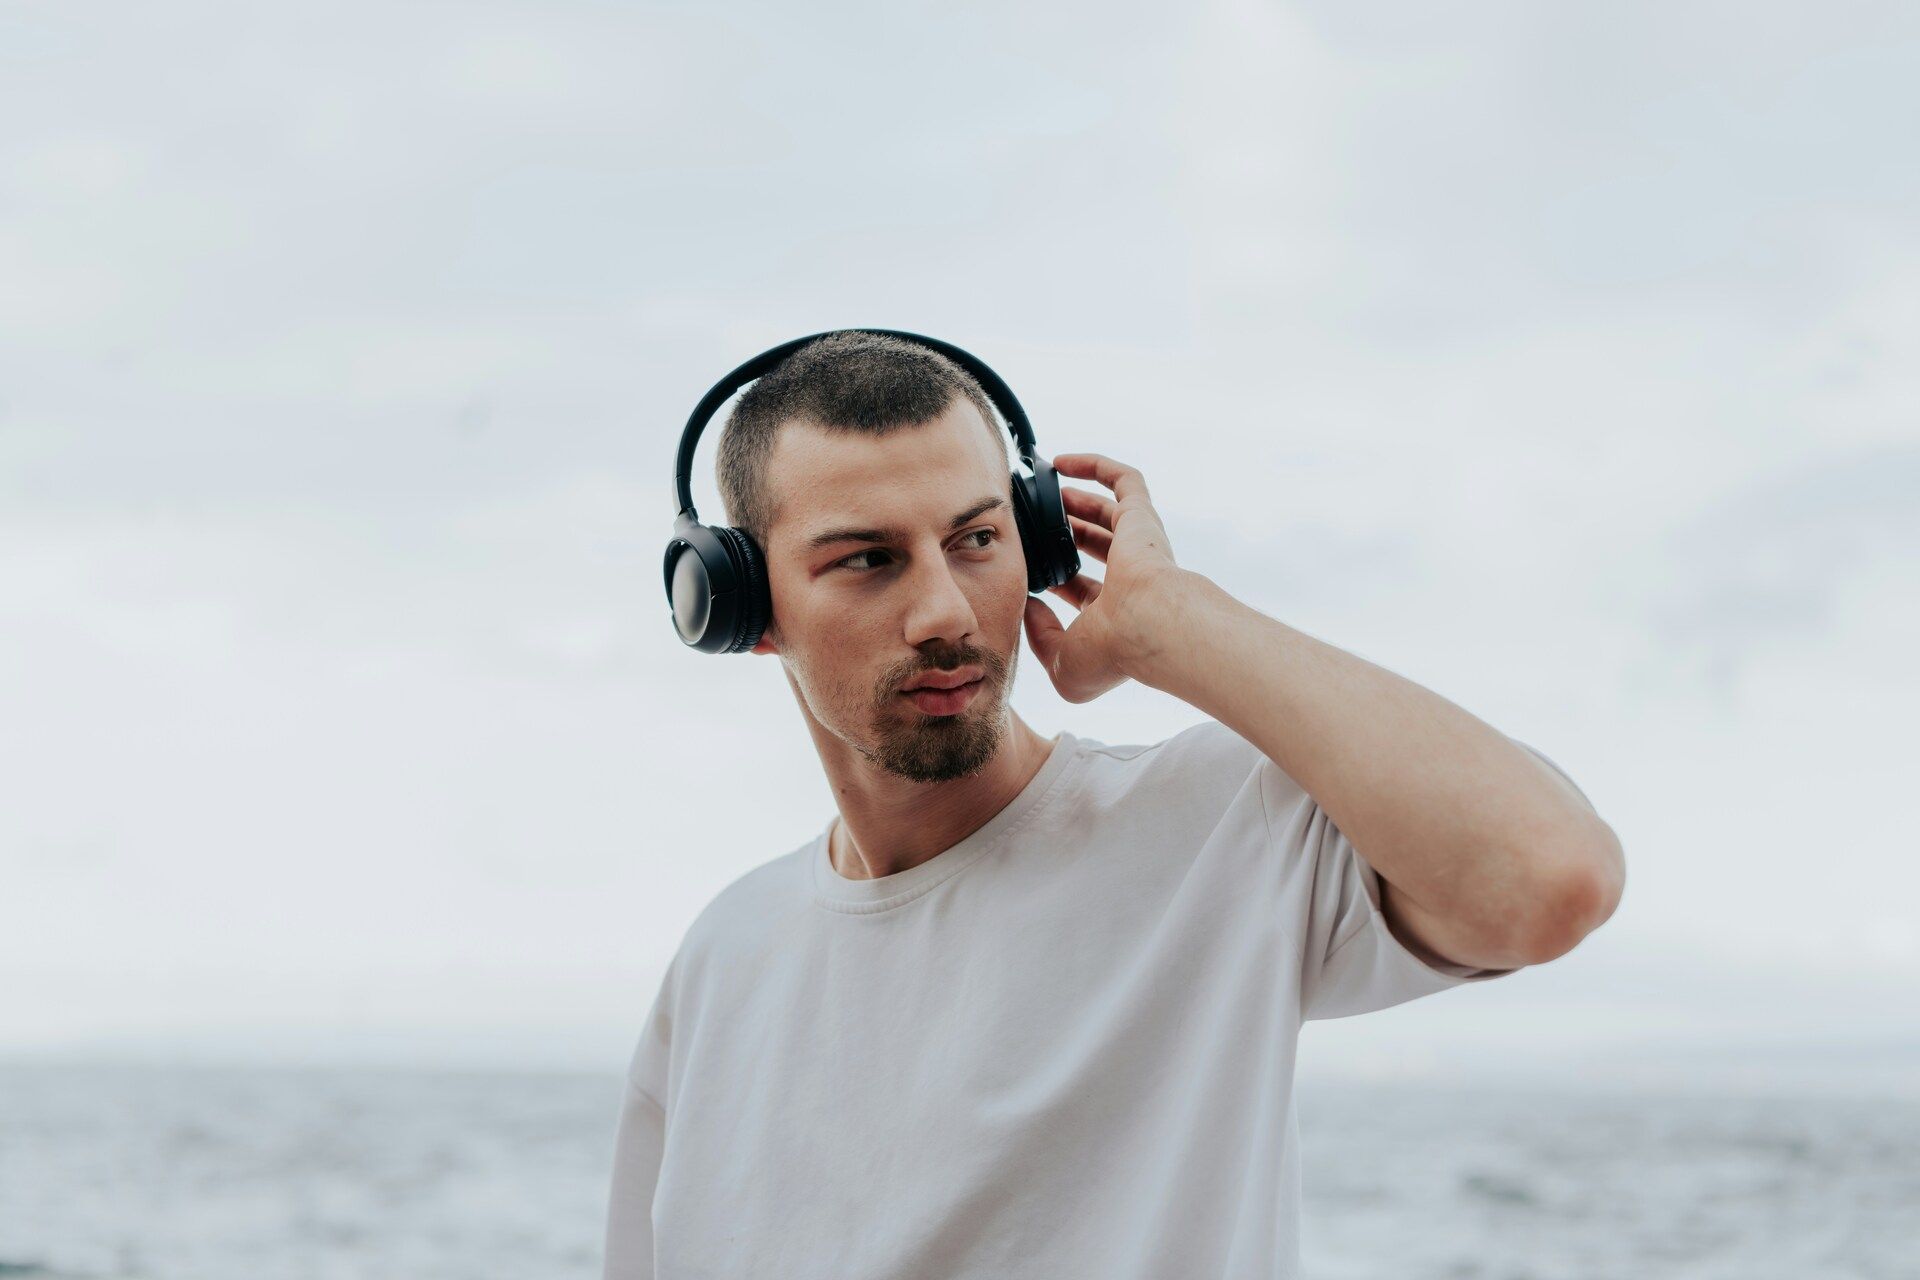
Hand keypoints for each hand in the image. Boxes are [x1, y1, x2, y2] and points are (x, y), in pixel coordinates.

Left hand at [1022, 452, 1185, 702]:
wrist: (1149, 626)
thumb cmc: (1112, 652)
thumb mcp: (1062, 663)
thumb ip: (1040, 637)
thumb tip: (1029, 606)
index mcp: (1116, 614)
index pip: (1082, 591)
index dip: (1054, 580)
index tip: (1025, 570)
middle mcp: (1133, 578)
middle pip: (1094, 547)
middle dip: (1063, 535)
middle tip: (1029, 525)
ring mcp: (1140, 547)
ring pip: (1108, 513)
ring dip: (1076, 500)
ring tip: (1043, 491)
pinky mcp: (1142, 517)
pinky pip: (1124, 479)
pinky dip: (1095, 466)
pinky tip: (1061, 462)